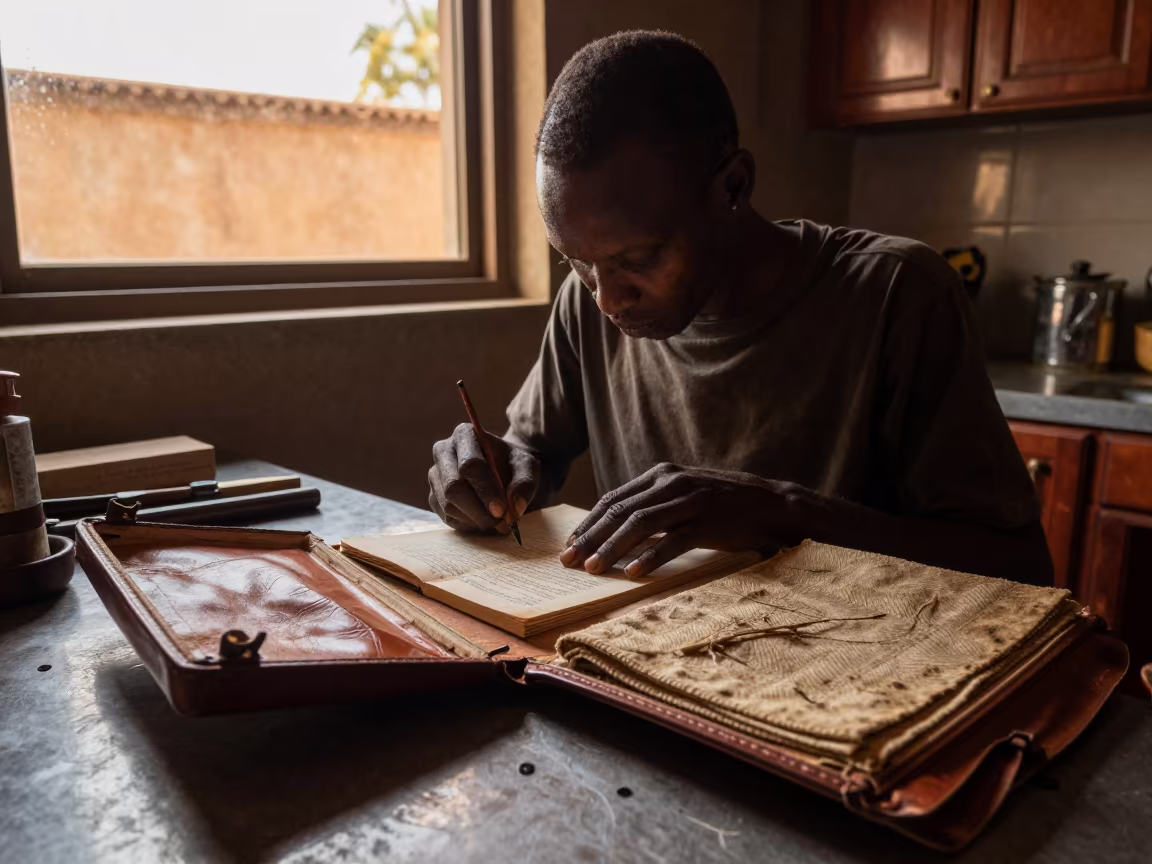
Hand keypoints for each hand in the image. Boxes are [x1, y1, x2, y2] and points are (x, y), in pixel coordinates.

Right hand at [428, 424, 540, 532]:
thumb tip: (515, 507)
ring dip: (474, 519)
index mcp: (464, 435)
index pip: (470, 465)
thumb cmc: (513, 466)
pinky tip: (483, 519)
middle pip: (454, 486)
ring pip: (448, 504)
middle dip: (478, 509)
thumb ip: (524, 483)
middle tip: (500, 522)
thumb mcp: (526, 468)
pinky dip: (467, 523)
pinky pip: (446, 516)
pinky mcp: (433, 496)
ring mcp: (435, 475)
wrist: (504, 474)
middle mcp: (443, 452)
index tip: (502, 510)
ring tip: (497, 522)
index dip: (485, 490)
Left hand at [560, 463, 794, 576]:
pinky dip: (651, 557)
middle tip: (570, 561)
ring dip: (613, 549)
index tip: (571, 544)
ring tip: (594, 570)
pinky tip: (634, 573)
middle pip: (620, 511)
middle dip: (591, 538)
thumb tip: (615, 531)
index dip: (589, 523)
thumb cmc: (723, 504)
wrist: (771, 503)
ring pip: (640, 525)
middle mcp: (671, 483)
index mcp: (661, 474)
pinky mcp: (708, 521)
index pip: (613, 498)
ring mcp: (690, 501)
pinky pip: (673, 540)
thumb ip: (653, 504)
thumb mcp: (683, 494)